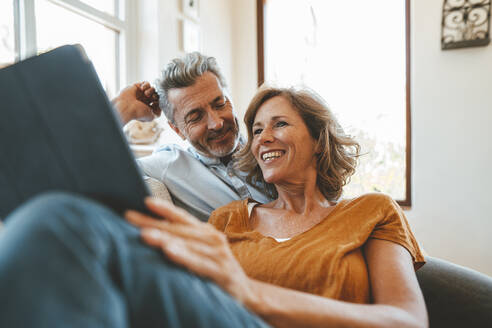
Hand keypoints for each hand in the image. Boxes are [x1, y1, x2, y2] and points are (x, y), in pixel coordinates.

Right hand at [112, 82, 161, 124]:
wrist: (126, 107)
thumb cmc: (137, 113)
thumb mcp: (151, 116)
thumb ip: (158, 113)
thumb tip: (161, 107)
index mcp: (147, 107)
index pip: (157, 102)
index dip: (159, 101)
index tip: (155, 103)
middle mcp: (144, 100)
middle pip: (156, 95)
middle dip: (156, 96)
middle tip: (153, 98)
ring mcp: (140, 93)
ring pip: (152, 88)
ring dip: (151, 90)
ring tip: (146, 94)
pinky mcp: (137, 86)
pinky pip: (146, 83)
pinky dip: (146, 85)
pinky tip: (142, 89)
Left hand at [125, 198, 255, 304]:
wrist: (245, 292)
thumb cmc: (217, 270)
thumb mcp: (201, 252)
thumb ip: (184, 242)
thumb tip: (151, 232)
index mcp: (207, 232)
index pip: (182, 218)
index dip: (164, 209)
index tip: (144, 201)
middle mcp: (214, 239)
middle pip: (179, 229)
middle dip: (153, 223)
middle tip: (131, 218)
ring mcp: (219, 254)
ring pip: (187, 244)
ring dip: (165, 238)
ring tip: (145, 234)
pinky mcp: (222, 272)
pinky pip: (199, 263)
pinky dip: (184, 256)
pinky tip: (169, 252)